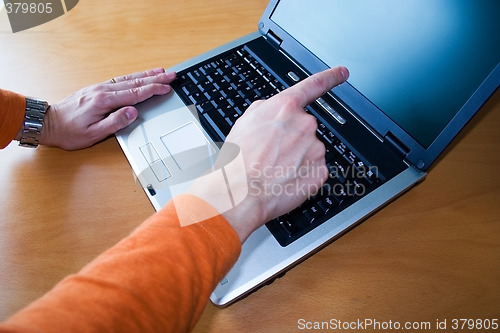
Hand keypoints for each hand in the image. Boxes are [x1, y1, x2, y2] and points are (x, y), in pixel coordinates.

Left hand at [39, 68, 175, 149]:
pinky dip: (133, 77)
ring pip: (128, 79)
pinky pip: (120, 80)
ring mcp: (99, 87)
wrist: (49, 123)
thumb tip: (132, 112)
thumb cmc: (70, 132)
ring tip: (161, 71)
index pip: (135, 94)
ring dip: (146, 75)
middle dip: (155, 78)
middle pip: (135, 82)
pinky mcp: (96, 88)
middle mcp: (102, 90)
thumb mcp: (93, 134)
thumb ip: (115, 123)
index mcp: (104, 101)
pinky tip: (139, 77)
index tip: (166, 88)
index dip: (153, 90)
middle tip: (171, 75)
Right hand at [188, 66, 348, 241]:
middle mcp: (305, 124)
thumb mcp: (244, 122)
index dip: (330, 77)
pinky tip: (285, 180)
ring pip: (310, 151)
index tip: (342, 73)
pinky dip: (302, 176)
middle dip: (292, 140)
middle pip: (305, 128)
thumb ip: (266, 110)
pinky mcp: (321, 171)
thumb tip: (274, 112)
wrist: (241, 192)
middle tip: (271, 154)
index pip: (314, 85)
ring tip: (274, 170)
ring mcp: (316, 148)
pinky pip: (314, 170)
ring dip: (296, 159)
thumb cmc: (239, 160)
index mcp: (286, 108)